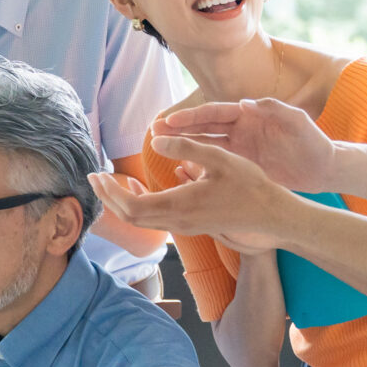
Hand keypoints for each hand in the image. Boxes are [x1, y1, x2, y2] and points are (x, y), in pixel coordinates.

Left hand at [90, 137, 287, 251]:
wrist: (272, 215)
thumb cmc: (250, 185)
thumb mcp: (220, 158)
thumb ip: (187, 147)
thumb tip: (156, 139)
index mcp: (180, 205)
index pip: (131, 206)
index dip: (110, 193)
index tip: (97, 175)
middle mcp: (178, 221)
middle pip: (130, 217)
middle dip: (108, 198)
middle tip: (94, 178)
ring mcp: (184, 227)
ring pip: (142, 221)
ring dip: (123, 203)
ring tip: (111, 182)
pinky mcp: (190, 226)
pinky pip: (155, 220)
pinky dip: (140, 206)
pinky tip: (141, 189)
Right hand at [152, 98, 334, 192]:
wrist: (322, 169)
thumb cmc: (313, 142)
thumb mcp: (297, 122)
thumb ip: (274, 109)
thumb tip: (244, 102)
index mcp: (250, 115)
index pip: (215, 112)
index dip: (192, 116)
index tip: (172, 120)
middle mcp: (240, 129)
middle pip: (203, 126)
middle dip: (178, 127)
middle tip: (154, 129)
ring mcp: (238, 147)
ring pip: (203, 143)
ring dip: (181, 142)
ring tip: (157, 143)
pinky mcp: (240, 165)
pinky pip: (212, 161)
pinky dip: (195, 160)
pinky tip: (177, 164)